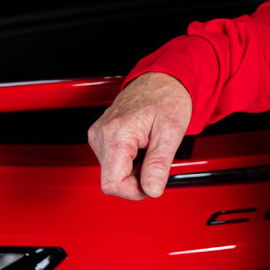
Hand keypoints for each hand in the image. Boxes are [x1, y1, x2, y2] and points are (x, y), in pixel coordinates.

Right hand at [88, 72, 192, 199]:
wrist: (163, 78)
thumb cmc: (168, 97)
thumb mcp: (171, 131)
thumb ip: (159, 164)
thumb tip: (152, 189)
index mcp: (116, 135)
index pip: (113, 184)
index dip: (134, 191)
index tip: (152, 182)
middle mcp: (101, 135)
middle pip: (112, 179)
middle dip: (137, 177)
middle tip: (156, 156)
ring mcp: (98, 134)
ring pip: (112, 171)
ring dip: (133, 168)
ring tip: (149, 147)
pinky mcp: (101, 134)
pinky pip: (112, 160)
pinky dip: (129, 159)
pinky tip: (142, 145)